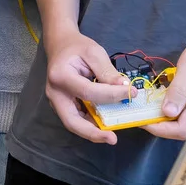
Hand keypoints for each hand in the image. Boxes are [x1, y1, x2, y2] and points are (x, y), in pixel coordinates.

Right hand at [44, 30, 130, 145]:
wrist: (60, 45)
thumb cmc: (77, 47)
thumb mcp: (94, 53)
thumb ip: (108, 71)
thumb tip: (125, 88)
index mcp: (60, 76)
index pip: (88, 92)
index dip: (111, 95)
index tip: (131, 93)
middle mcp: (54, 93)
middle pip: (72, 120)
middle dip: (92, 132)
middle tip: (112, 138)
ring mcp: (56, 101)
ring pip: (73, 123)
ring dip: (92, 131)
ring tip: (111, 135)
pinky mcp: (62, 105)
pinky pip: (75, 118)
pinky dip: (89, 124)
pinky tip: (104, 125)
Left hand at [144, 31, 185, 140]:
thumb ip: (178, 89)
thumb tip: (167, 112)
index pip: (181, 129)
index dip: (159, 128)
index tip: (143, 120)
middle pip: (185, 131)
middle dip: (163, 126)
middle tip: (147, 113)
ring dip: (171, 120)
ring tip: (156, 107)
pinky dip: (181, 113)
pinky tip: (173, 101)